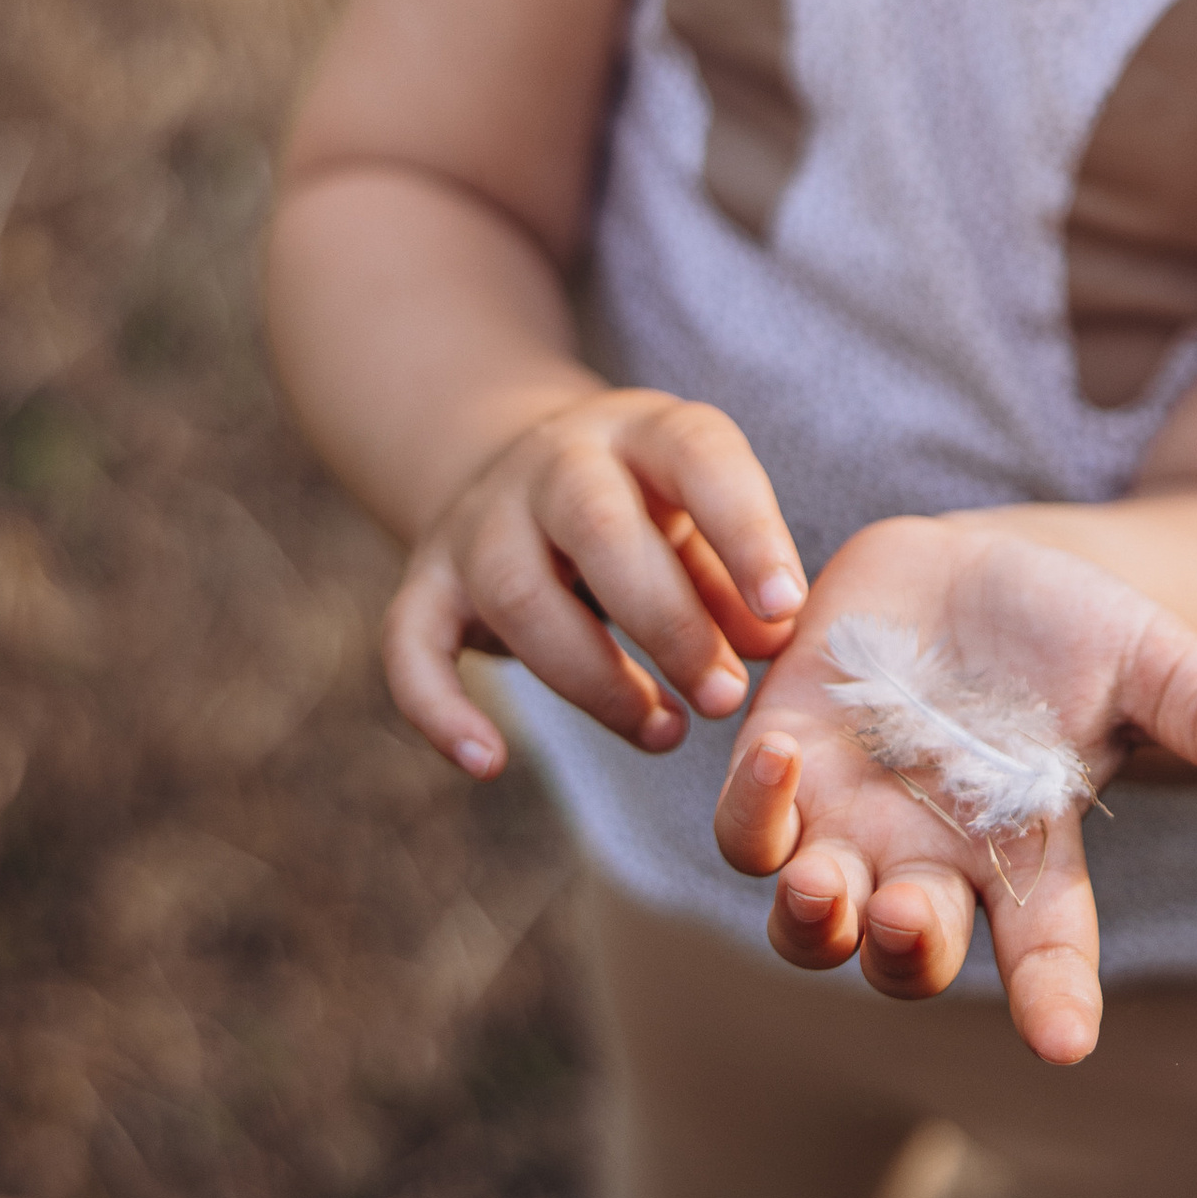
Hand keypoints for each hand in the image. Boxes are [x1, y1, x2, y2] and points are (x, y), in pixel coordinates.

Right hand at [383, 387, 806, 778]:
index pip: (697, 457)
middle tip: (723, 699)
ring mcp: (479, 521)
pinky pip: (410, 643)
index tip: (786, 609)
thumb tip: (769, 644)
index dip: (745, 531)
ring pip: (517, 594)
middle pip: (597, 527)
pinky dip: (440, 709)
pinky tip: (489, 764)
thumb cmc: (644, 508)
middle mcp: (553, 463)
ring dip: (593, 679)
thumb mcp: (698, 519)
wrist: (516, 465)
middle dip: (667, 622)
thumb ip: (737, 578)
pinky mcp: (426, 581)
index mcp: (642, 432)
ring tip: (664, 732)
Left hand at [713, 517, 1196, 1068]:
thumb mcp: (1140, 654)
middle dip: (905, 950)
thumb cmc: (1066, 629)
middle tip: (904, 917)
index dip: (1055, 1000)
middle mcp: (931, 863)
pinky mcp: (784, 766)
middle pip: (910, 953)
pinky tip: (779, 760)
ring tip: (819, 887)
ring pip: (811, 923)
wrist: (965, 575)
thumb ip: (1193, 696)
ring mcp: (850, 824)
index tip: (1066, 1041)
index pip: (1047, 953)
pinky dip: (757, 810)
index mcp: (1027, 859)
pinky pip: (753, 828)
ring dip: (812, 919)